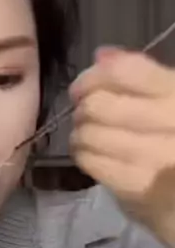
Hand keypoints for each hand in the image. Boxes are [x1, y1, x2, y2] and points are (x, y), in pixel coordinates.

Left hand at [70, 48, 174, 247]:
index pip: (127, 71)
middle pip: (100, 105)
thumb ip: (145, 76)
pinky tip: (91, 153)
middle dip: (83, 106)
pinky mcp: (140, 190)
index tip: (85, 85)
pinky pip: (93, 163)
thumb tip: (101, 57)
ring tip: (87, 133)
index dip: (94, 75)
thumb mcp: (174, 98)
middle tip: (84, 112)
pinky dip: (84, 154)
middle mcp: (172, 122)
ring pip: (91, 134)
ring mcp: (156, 160)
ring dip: (81, 131)